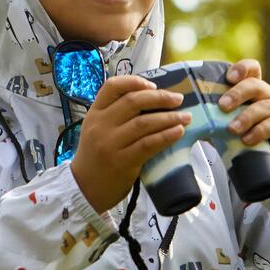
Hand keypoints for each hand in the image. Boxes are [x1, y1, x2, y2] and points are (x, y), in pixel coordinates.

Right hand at [69, 75, 190, 212]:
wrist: (84, 188)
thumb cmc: (95, 156)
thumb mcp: (97, 129)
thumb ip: (115, 115)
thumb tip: (152, 101)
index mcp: (94, 113)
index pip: (112, 86)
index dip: (135, 82)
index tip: (153, 85)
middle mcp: (100, 125)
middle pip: (133, 102)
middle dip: (160, 98)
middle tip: (178, 99)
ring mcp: (110, 144)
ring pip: (144, 123)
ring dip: (169, 118)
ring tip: (185, 117)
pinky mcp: (122, 162)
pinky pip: (148, 144)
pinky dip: (166, 136)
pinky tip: (178, 132)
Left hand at [218, 59, 269, 193]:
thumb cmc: (251, 138)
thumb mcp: (235, 123)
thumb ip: (219, 117)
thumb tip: (188, 119)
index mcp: (255, 90)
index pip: (252, 69)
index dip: (241, 69)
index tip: (229, 77)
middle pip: (254, 85)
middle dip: (237, 94)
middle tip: (222, 106)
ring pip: (263, 107)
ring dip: (245, 117)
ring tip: (231, 129)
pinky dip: (259, 131)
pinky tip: (247, 139)